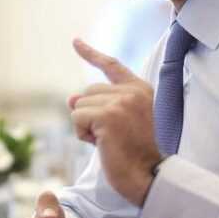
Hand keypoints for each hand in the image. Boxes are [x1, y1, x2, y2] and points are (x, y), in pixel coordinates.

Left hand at [68, 38, 161, 206]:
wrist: (148, 176)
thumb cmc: (134, 154)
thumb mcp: (119, 122)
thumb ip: (99, 105)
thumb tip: (70, 99)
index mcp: (140, 89)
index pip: (111, 66)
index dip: (90, 53)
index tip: (75, 41)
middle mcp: (132, 91)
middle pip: (87, 93)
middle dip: (90, 116)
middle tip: (111, 135)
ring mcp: (120, 102)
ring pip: (79, 106)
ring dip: (86, 127)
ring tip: (108, 141)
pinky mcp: (108, 115)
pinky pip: (77, 118)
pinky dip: (82, 134)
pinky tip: (102, 145)